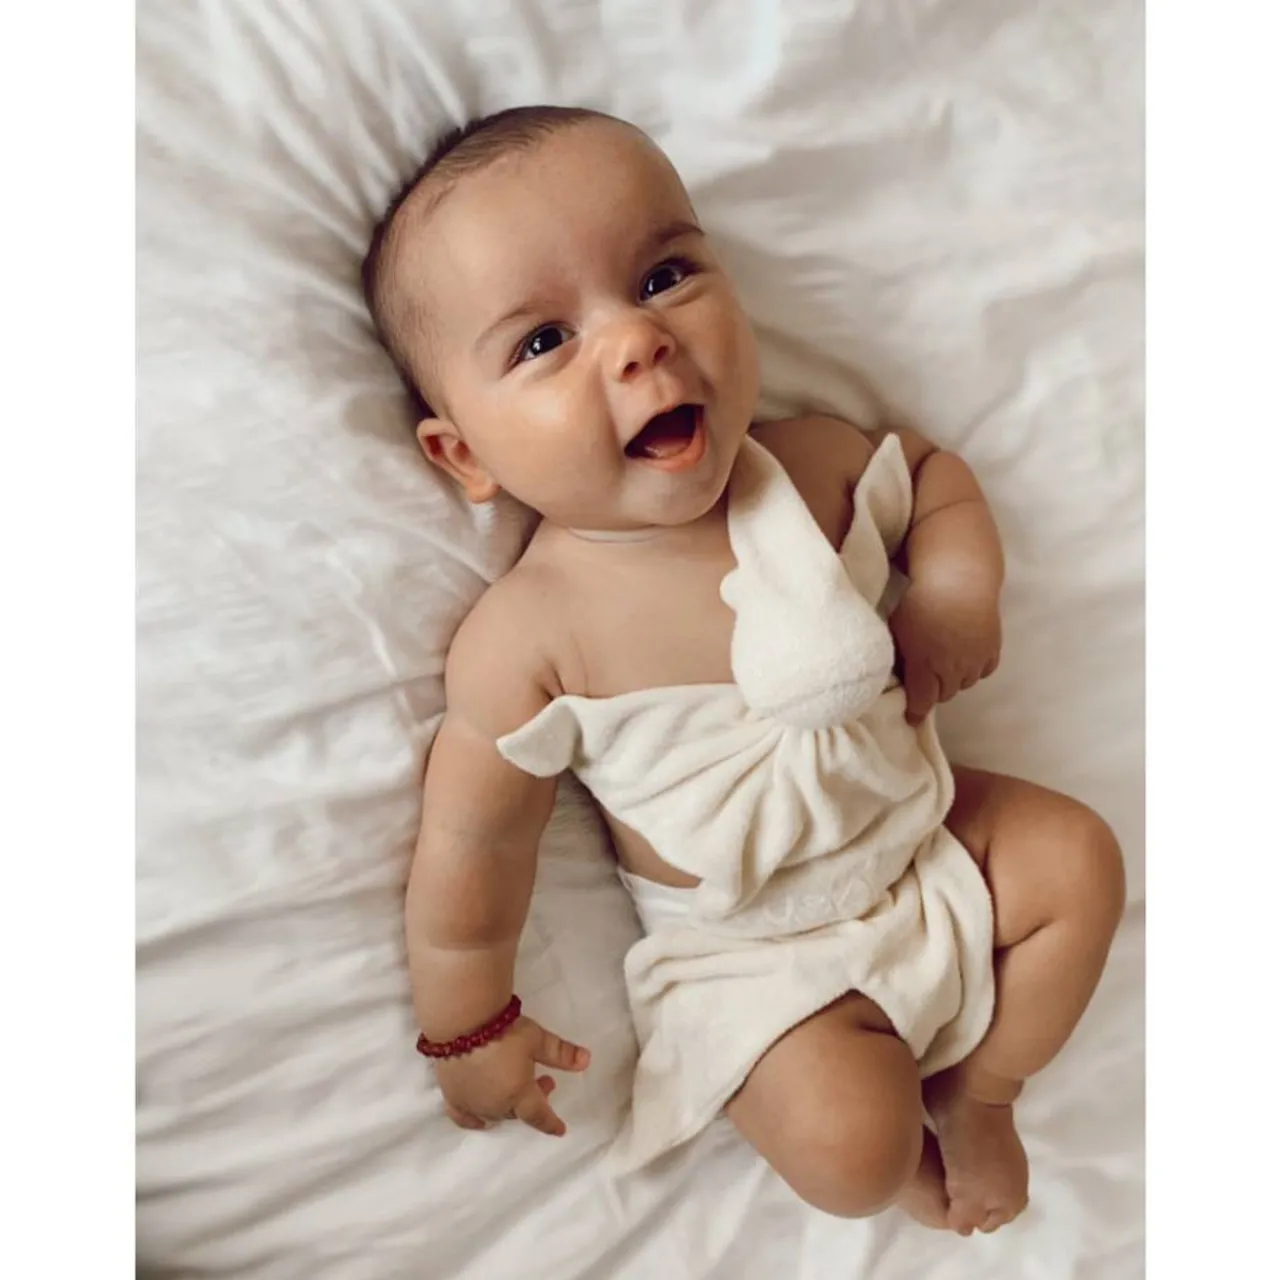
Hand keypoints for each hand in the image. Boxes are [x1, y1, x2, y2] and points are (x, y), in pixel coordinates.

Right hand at [433, 1016, 590, 1136]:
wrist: (462, 1022)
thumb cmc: (504, 1031)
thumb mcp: (537, 1039)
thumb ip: (561, 1053)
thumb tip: (587, 1061)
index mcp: (519, 1095)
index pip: (540, 1116)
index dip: (551, 1123)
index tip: (560, 1130)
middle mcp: (496, 1106)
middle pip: (518, 1112)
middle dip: (532, 1100)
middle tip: (543, 1079)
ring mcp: (472, 1103)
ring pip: (494, 1114)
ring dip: (508, 1104)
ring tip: (514, 1084)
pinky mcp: (452, 1095)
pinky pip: (463, 1117)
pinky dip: (473, 1121)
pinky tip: (478, 1121)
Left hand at [890, 586, 1000, 725]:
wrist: (959, 575)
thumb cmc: (918, 598)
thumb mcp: (897, 628)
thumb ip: (898, 657)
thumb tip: (896, 675)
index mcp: (925, 666)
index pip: (921, 702)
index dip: (915, 711)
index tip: (910, 717)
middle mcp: (952, 669)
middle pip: (944, 695)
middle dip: (933, 690)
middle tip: (925, 677)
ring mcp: (975, 659)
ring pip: (964, 683)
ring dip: (953, 678)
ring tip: (944, 662)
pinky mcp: (993, 648)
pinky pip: (984, 671)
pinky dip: (974, 668)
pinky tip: (965, 655)